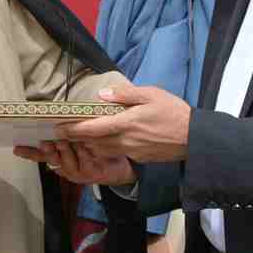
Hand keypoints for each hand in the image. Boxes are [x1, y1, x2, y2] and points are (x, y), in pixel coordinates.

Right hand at [13, 139, 134, 185]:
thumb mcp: (80, 140)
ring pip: (66, 160)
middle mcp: (65, 167)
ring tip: (62, 141)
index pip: (39, 156)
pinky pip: (85, 161)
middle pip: (51, 158)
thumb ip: (68, 132)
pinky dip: (83, 153)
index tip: (17, 147)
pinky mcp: (90, 174)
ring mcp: (77, 172)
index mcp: (59, 159)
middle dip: (47, 150)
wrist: (119, 166)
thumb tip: (56, 116)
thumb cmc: (97, 149)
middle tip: (44, 142)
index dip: (28, 152)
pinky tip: (84, 145)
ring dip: (64, 151)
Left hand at [56, 83, 190, 162]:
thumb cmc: (173, 112)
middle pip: (93, 143)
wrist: (194, 137)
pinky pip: (116, 154)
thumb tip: (102, 95)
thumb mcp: (151, 95)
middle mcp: (125, 140)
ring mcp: (131, 151)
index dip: (73, 130)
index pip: (92, 129)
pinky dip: (105, 149)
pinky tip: (106, 141)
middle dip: (77, 139)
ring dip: (90, 145)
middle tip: (64, 132)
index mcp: (126, 123)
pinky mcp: (138, 158)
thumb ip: (125, 95)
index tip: (58, 128)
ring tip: (82, 137)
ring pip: (102, 151)